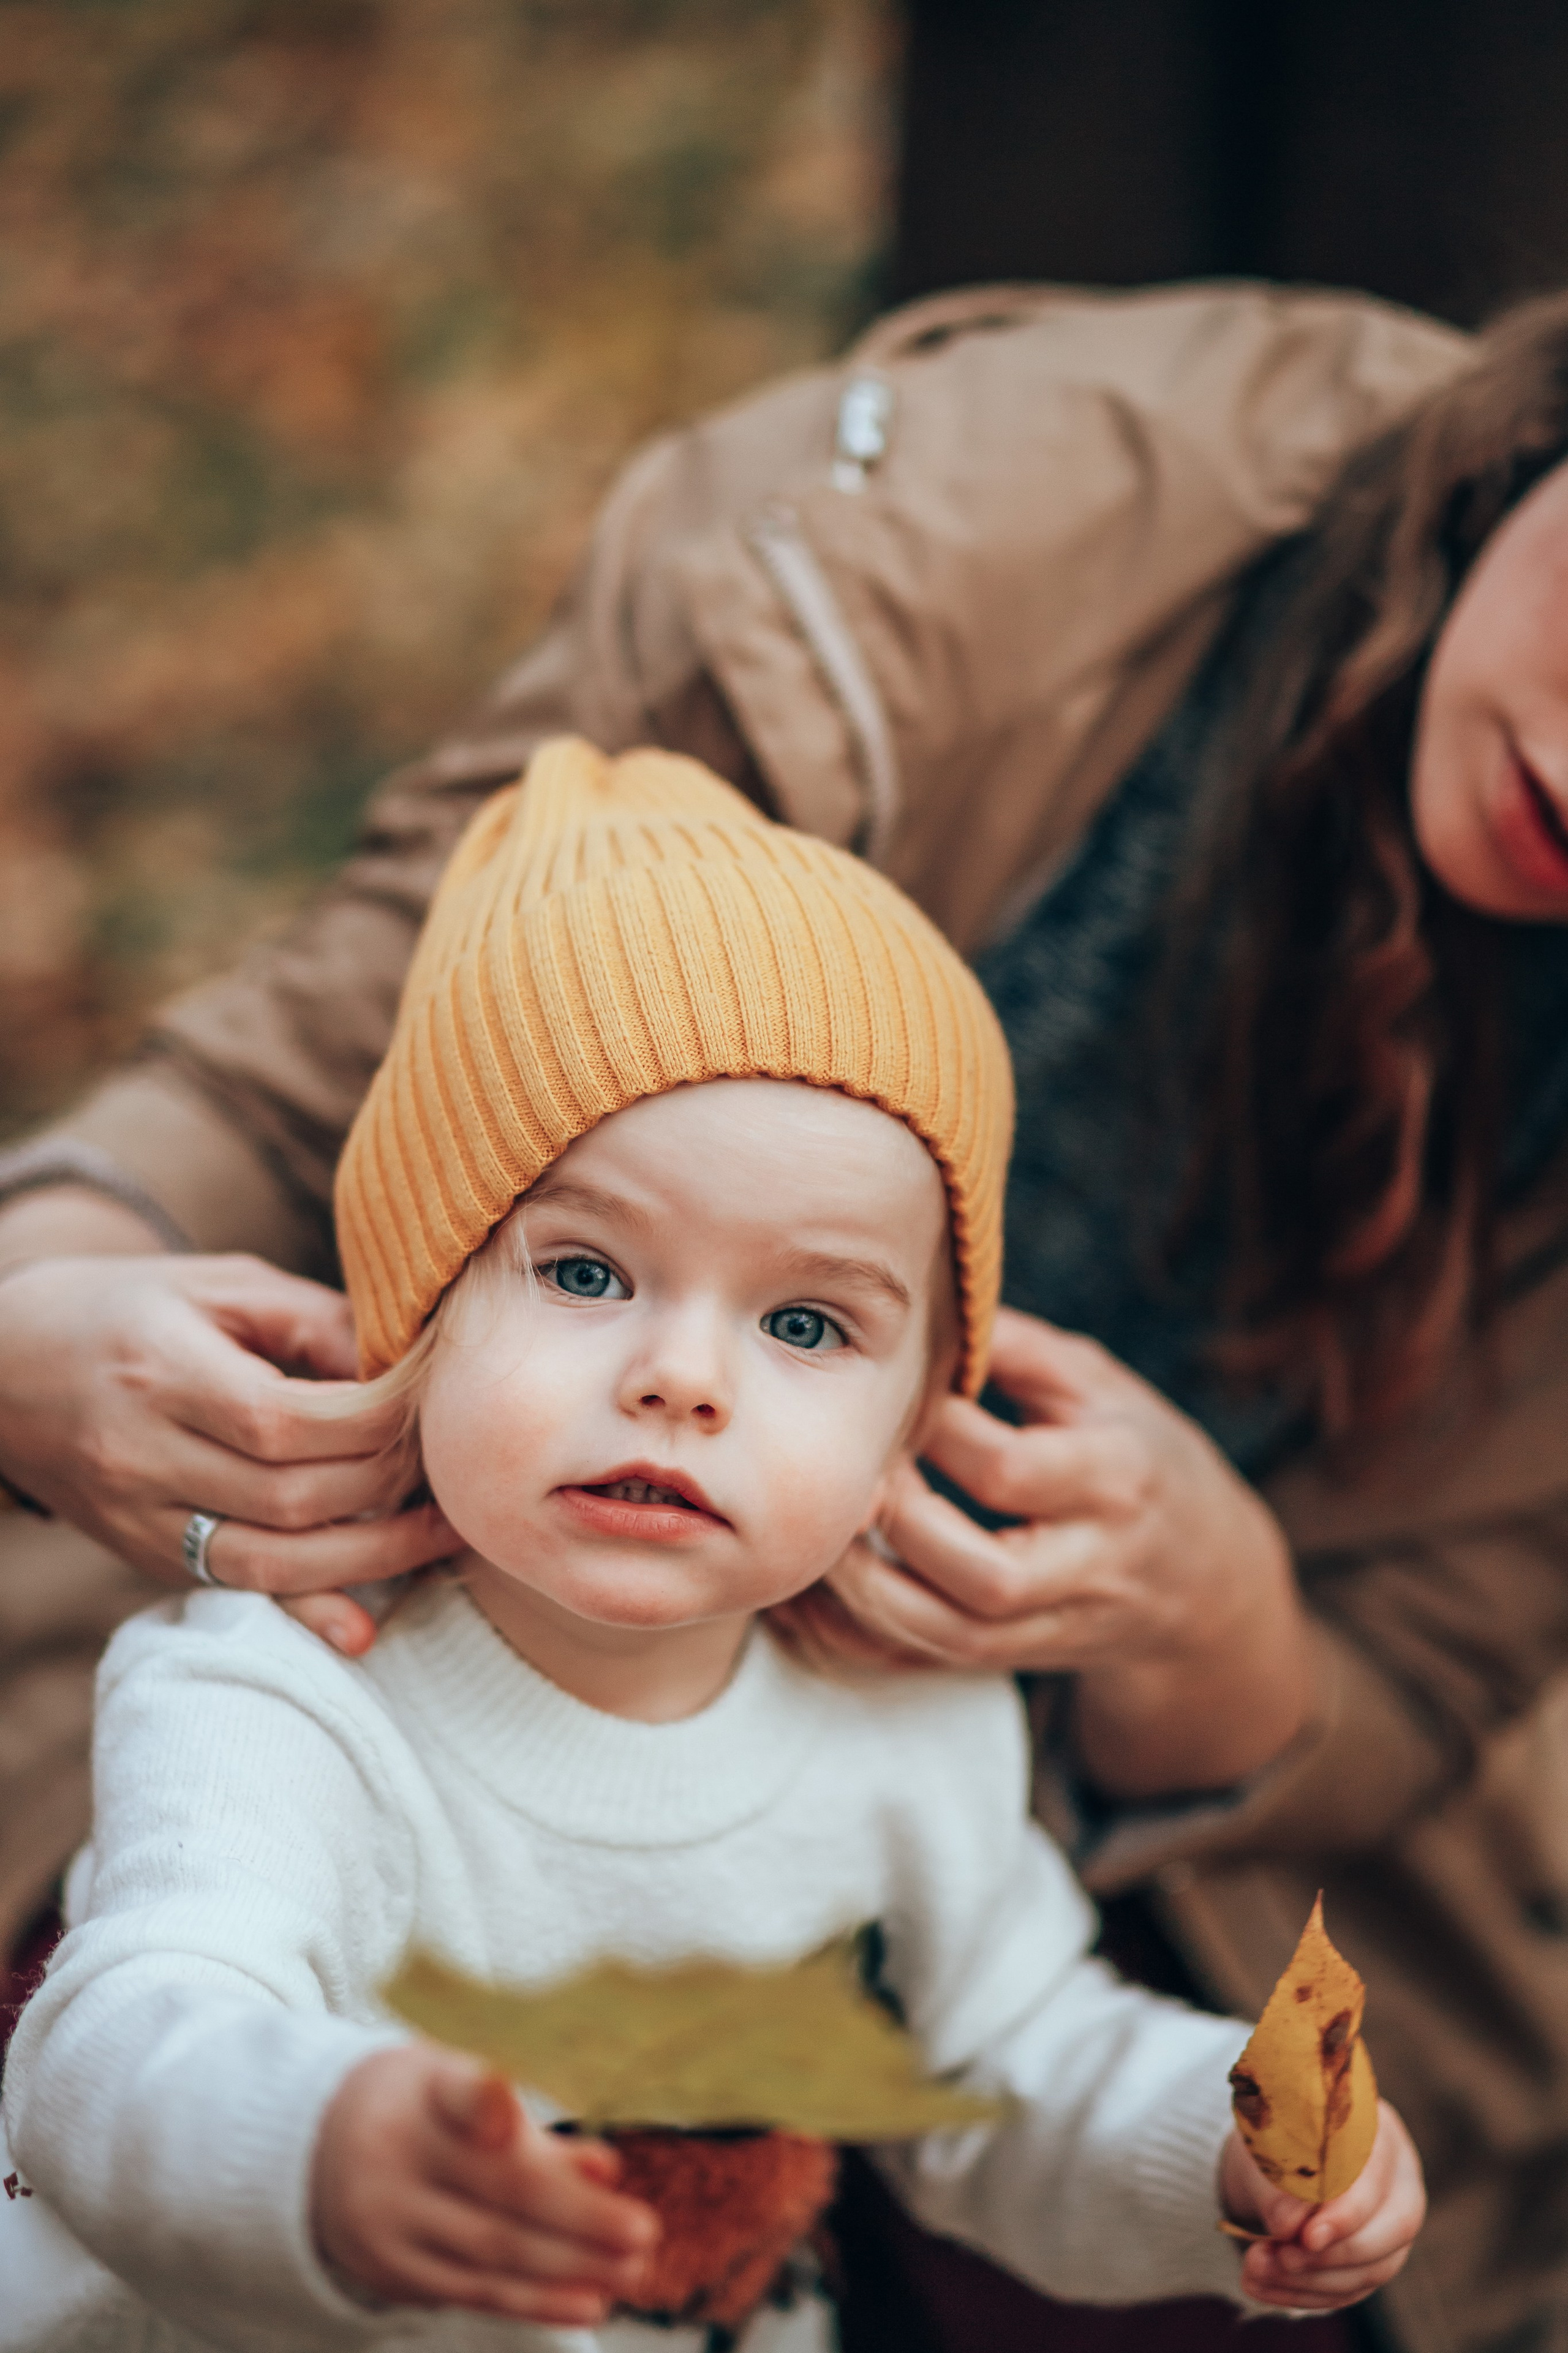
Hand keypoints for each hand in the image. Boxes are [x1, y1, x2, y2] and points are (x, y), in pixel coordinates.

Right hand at [0, 1252, 455, 1646]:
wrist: (0, 1363)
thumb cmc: (128, 1305)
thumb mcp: (218, 1284)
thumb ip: (313, 1320)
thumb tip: (401, 1370)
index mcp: (164, 1370)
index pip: (288, 1420)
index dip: (375, 1424)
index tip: (431, 1409)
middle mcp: (142, 1452)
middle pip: (289, 1495)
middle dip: (388, 1490)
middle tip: (453, 1473)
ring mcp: (136, 1515)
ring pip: (266, 1560)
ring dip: (368, 1560)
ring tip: (439, 1537)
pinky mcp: (140, 1552)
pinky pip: (231, 1589)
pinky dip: (300, 1614)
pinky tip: (360, 1631)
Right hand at [313, 2046, 657, 2323]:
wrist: (314, 2149)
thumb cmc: (419, 2107)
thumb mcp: (457, 2086)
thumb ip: (533, 2129)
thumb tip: (606, 2170)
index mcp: (418, 2093)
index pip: (458, 2093)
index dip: (485, 2103)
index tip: (513, 2113)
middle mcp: (396, 2159)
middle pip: (498, 2192)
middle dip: (578, 2219)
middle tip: (643, 2233)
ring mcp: (388, 2223)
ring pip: (491, 2253)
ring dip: (570, 2268)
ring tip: (630, 2271)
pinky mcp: (390, 2272)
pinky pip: (472, 2291)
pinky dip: (535, 2301)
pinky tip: (586, 2301)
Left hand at [824, 1309, 1314, 1793]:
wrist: (1207, 1577)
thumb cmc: (1138, 1455)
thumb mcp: (1101, 1384)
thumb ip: (1019, 1348)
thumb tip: (932, 1303)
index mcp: (1117, 1478)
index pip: (1011, 1470)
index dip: (936, 1431)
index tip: (894, 1393)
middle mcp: (1094, 1563)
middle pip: (988, 1575)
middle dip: (903, 1525)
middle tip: (852, 1471)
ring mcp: (1059, 1623)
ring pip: (957, 1637)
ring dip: (872, 1592)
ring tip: (827, 1530)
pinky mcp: (1022, 1658)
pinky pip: (934, 1664)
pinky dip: (869, 1637)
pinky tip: (821, 1596)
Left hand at [1220, 2102, 1424, 2309]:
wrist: (1271, 2161)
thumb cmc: (1273, 2142)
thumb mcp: (1266, 2150)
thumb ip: (1279, 2184)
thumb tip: (1288, 2227)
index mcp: (1377, 2129)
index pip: (1379, 2176)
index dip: (1348, 2212)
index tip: (1306, 2237)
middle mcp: (1398, 2176)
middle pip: (1395, 2227)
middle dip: (1335, 2253)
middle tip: (1281, 2258)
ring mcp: (1394, 2222)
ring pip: (1375, 2266)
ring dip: (1312, 2280)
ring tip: (1256, 2270)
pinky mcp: (1377, 2259)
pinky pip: (1353, 2288)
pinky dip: (1305, 2293)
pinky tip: (1262, 2285)